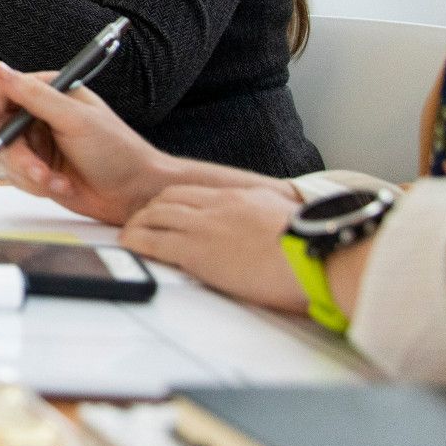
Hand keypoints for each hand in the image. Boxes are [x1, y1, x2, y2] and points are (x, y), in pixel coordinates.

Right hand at [0, 62, 174, 224]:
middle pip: (0, 129)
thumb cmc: (118, 152)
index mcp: (50, 93)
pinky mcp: (39, 169)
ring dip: (30, 173)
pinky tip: (63, 186)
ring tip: (55, 180)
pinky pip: (18, 177)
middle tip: (36, 169)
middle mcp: (40, 116)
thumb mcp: (75, 120)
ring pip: (7, 157)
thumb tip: (2, 70)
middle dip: (17, 155)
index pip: (3, 94)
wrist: (136, 193)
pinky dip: (38, 185)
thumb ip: (35, 96)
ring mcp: (39, 144)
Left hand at [122, 185, 307, 311]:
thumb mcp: (288, 219)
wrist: (316, 253)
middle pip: (169, 199)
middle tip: (142, 222)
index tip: (166, 209)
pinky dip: (137, 242)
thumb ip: (272, 218)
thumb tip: (277, 226)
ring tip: (130, 234)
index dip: (174, 200)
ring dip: (139, 224)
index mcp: (239, 199)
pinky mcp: (196, 251)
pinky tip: (128, 246)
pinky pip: (154, 242)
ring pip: (156, 216)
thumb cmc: (313, 244)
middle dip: (151, 210)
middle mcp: (217, 207)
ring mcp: (204, 227)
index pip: (194, 192)